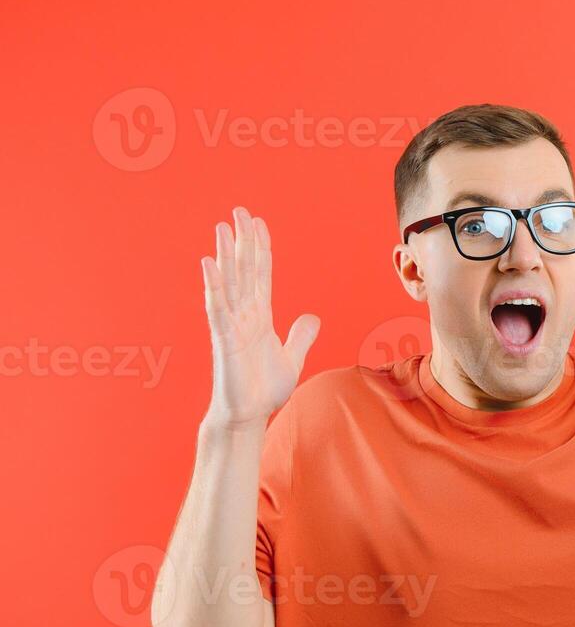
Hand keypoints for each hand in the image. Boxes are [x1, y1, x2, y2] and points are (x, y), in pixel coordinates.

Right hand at [201, 207, 319, 428]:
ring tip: (223, 227)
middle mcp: (244, 315)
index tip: (257, 223)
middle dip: (243, 240)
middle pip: (244, 270)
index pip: (261, 274)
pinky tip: (209, 263)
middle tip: (240, 211)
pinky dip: (214, 284)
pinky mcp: (223, 338)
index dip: (260, 248)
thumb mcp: (291, 358)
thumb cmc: (263, 389)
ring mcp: (231, 324)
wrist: (248, 415)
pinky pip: (217, 307)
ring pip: (229, 282)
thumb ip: (300, 336)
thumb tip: (312, 317)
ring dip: (226, 254)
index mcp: (259, 316)